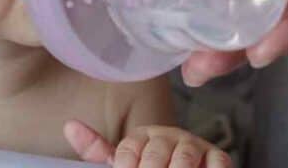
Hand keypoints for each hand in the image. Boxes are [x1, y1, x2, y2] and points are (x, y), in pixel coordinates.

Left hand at [64, 119, 229, 167]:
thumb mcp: (123, 166)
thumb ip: (97, 150)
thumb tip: (69, 125)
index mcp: (142, 136)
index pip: (128, 150)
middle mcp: (168, 136)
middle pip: (155, 155)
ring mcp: (194, 147)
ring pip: (184, 159)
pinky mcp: (219, 159)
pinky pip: (217, 163)